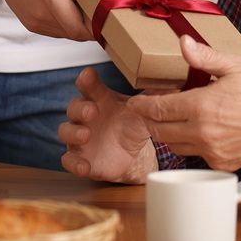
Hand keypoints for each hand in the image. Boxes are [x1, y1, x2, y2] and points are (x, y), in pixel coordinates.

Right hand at [0, 0, 110, 40]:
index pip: (78, 29)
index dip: (97, 28)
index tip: (110, 18)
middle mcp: (40, 14)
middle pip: (74, 33)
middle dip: (91, 25)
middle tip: (104, 10)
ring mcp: (33, 20)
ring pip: (64, 33)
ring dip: (78, 24)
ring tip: (88, 5)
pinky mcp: (29, 22)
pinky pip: (54, 30)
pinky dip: (65, 23)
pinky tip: (71, 6)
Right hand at [59, 67, 157, 182]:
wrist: (130, 155)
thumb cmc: (131, 125)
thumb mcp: (142, 112)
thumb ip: (153, 98)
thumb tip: (174, 87)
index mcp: (100, 99)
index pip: (89, 86)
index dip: (87, 80)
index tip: (88, 74)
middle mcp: (85, 116)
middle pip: (73, 107)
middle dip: (80, 108)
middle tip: (92, 111)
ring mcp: (80, 137)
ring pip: (66, 131)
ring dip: (73, 132)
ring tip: (86, 134)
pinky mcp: (80, 158)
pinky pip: (69, 160)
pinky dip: (74, 164)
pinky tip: (84, 166)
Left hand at [126, 36, 240, 170]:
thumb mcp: (235, 67)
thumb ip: (205, 57)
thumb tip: (183, 43)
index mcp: (202, 107)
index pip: (158, 109)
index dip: (142, 106)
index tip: (135, 102)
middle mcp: (202, 133)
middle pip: (160, 130)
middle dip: (151, 119)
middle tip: (151, 107)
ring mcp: (211, 151)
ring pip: (174, 145)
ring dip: (168, 132)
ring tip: (174, 116)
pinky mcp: (221, 163)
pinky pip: (194, 154)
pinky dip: (190, 143)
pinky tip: (199, 128)